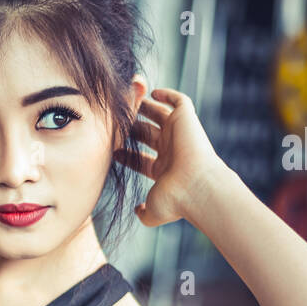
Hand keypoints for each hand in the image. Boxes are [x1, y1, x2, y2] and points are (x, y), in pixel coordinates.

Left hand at [116, 88, 227, 226]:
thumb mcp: (153, 211)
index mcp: (163, 170)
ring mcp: (179, 135)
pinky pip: (179, 101)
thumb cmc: (175, 200)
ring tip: (128, 102)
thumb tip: (138, 211)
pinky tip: (153, 92)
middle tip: (115, 122)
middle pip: (148, 134)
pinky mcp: (187, 120)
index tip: (111, 148)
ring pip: (160, 115)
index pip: (141, 158)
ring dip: (145, 108)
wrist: (195, 187)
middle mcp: (171, 151)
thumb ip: (143, 213)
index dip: (126, 153)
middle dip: (131, 128)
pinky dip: (168, 94)